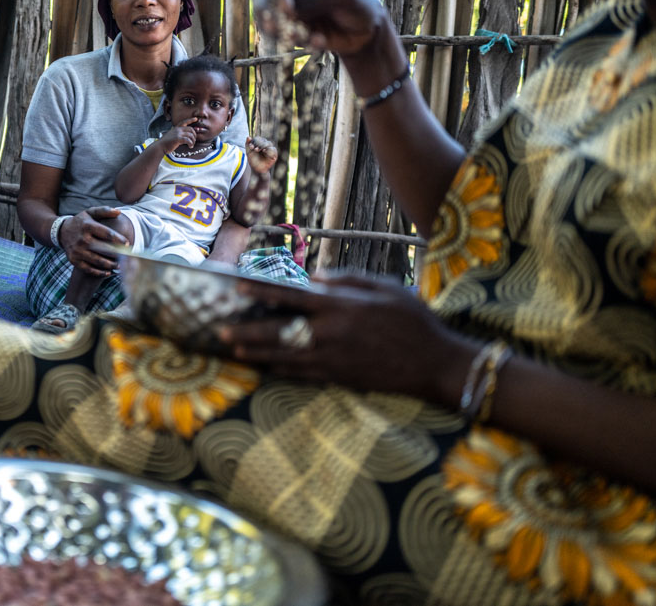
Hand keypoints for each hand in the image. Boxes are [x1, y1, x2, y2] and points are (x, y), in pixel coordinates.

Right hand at [58, 206, 128, 275]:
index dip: (118, 239)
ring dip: (110, 265)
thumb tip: (118, 212)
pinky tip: (109, 272)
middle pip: (103, 249)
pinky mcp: (74, 260)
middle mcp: (82, 239)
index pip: (106, 233)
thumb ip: (104, 211)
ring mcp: (77, 251)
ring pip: (97, 261)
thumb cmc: (81, 222)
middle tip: (127, 257)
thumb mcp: (90, 213)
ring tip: (120, 265)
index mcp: (87, 226)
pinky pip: (88, 269)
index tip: (127, 244)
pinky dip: (99, 272)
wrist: (62, 232)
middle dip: (117, 254)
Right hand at [160, 119, 198, 152]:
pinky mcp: (178, 139)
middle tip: (193, 141)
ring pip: (190, 135)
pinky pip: (188, 140)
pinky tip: (190, 147)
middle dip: (194, 135)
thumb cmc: (166, 143)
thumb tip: (186, 138)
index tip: (196, 118)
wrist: (160, 146)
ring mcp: (178, 134)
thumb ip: (178, 135)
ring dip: (193, 141)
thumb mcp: (172, 136)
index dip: (190, 120)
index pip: (184, 122)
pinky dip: (191, 143)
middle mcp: (177, 129)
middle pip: (190, 129)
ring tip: (191, 145)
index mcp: (176, 128)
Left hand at [218, 273, 472, 402]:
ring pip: (285, 357)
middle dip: (247, 331)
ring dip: (257, 353)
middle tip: (221, 329)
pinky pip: (302, 374)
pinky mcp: (339, 378)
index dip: (263, 291)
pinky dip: (280, 370)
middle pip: (280, 332)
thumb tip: (313, 277)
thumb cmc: (413, 319)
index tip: (238, 287)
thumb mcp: (384, 286)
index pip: (293, 296)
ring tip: (233, 349)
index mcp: (342, 306)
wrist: (434, 363)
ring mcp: (334, 359)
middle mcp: (332, 333)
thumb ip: (346, 279)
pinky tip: (265, 367)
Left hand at [245, 136, 277, 173]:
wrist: (257, 170)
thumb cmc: (253, 161)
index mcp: (260, 144)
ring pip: (268, 143)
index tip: (250, 147)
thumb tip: (248, 137)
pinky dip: (268, 149)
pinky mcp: (274, 155)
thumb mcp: (249, 152)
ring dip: (262, 145)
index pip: (258, 138)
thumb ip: (247, 144)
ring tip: (257, 150)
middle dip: (258, 143)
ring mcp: (270, 149)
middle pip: (263, 140)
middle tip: (254, 149)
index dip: (254, 141)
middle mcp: (266, 145)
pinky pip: (273, 149)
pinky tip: (264, 151)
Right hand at [254, 0, 408, 93]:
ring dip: (282, 33)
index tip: (286, 10)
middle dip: (268, 14)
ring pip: (270, 22)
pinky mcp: (295, 34)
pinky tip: (320, 42)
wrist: (368, 30)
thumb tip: (289, 11)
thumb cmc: (358, 3)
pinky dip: (302, 44)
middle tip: (275, 27)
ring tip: (304, 38)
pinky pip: (287, 40)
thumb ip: (316, 0)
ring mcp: (292, 14)